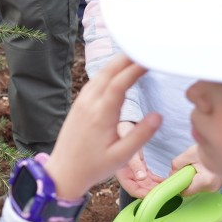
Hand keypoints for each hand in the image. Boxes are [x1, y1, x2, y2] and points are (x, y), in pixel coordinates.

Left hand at [44, 55, 161, 200]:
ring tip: (134, 54)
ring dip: (115, 63)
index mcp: (100, 116)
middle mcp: (88, 105)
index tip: (150, 58)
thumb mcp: (121, 156)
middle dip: (126, 58)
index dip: (134, 69)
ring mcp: (80, 104)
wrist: (63, 173)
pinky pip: (93, 83)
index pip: (119, 84)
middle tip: (144, 47)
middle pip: (107, 73)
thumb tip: (158, 116)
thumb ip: (140, 136)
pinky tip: (115, 71)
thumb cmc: (93, 167)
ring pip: (99, 76)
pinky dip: (106, 73)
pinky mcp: (77, 106)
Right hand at [113, 119, 165, 198]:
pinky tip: (167, 180)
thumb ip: (134, 163)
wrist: (123, 124)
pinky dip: (157, 179)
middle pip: (141, 188)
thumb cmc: (121, 133)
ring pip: (146, 184)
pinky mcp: (140, 166)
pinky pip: (149, 176)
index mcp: (120, 172)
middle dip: (154, 192)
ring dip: (157, 186)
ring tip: (170, 187)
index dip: (144, 195)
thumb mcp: (126, 146)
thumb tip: (141, 177)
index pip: (132, 189)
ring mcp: (133, 170)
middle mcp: (127, 174)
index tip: (157, 195)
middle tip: (168, 192)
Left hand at [170, 145, 221, 194]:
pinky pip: (202, 185)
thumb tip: (171, 175)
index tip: (175, 176)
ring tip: (197, 166)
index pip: (185, 192)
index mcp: (206, 182)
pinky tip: (202, 169)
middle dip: (185, 179)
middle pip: (191, 189)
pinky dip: (198, 178)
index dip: (178, 184)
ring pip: (196, 187)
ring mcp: (216, 188)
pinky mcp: (217, 185)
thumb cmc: (208, 150)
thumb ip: (176, 165)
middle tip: (188, 167)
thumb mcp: (189, 154)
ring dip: (192, 178)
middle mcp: (212, 188)